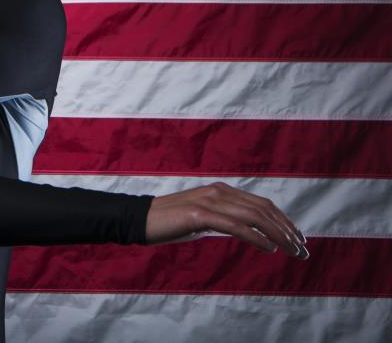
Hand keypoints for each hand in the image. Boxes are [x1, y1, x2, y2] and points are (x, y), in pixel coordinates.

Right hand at [146, 182, 309, 258]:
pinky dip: (256, 237)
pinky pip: (235, 226)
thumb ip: (223, 219)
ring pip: (254, 216)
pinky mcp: (199, 214)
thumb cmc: (170, 222)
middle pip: (264, 209)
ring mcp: (209, 201)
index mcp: (221, 191)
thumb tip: (247, 232)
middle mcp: (218, 191)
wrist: (140, 219)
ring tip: (292, 252)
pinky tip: (269, 248)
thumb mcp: (202, 219)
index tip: (298, 239)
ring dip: (279, 235)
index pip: (262, 204)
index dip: (284, 221)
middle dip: (288, 231)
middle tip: (302, 251)